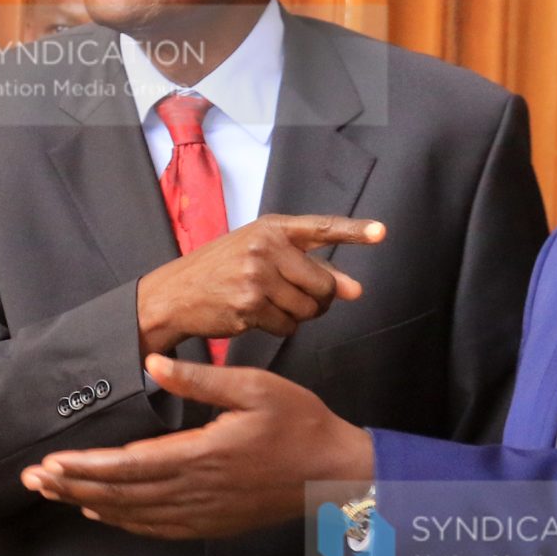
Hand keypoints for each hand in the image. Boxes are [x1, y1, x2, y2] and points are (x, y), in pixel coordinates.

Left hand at [22, 355, 377, 537]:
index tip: (50, 462)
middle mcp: (197, 490)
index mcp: (203, 454)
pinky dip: (124, 521)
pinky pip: (157, 528)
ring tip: (54, 494)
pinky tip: (101, 512)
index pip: (130, 464)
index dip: (86, 466)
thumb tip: (153, 365)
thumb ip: (202, 379)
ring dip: (90, 503)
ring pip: (134, 514)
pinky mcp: (212, 523)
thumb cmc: (299, 423)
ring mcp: (204, 512)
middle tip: (31, 480)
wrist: (336, 473)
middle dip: (72, 486)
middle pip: (121, 494)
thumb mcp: (256, 387)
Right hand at [135, 215, 382, 354]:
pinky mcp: (249, 306)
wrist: (174, 294)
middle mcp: (265, 247)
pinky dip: (280, 327)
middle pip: (324, 285)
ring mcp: (256, 277)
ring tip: (271, 305)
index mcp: (271, 228)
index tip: (382, 232)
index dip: (355, 232)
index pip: (321, 227)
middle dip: (320, 300)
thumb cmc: (221, 272)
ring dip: (299, 316)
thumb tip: (355, 289)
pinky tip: (256, 317)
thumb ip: (309, 267)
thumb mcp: (260, 255)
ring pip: (309, 310)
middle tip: (300, 299)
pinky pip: (288, 326)